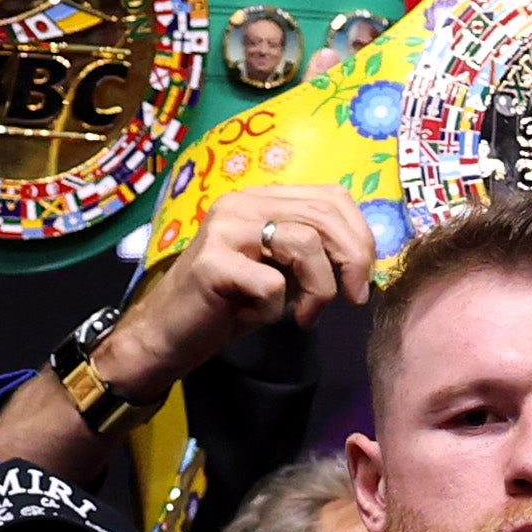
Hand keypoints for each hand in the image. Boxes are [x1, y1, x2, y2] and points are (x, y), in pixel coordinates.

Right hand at [94, 184, 380, 396]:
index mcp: (262, 199)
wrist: (169, 333)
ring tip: (303, 316)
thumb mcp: (281, 271)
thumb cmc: (229, 304)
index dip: (360, 235)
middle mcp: (242, 204)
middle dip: (353, 261)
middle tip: (353, 299)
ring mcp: (225, 229)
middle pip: (324, 216)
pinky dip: (276, 310)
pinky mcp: (213, 263)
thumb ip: (314, 252)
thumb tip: (362, 257)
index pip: (331, 197)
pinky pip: (273, 284)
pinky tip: (255, 316)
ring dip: (318, 291)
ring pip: (305, 244)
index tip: (363, 277)